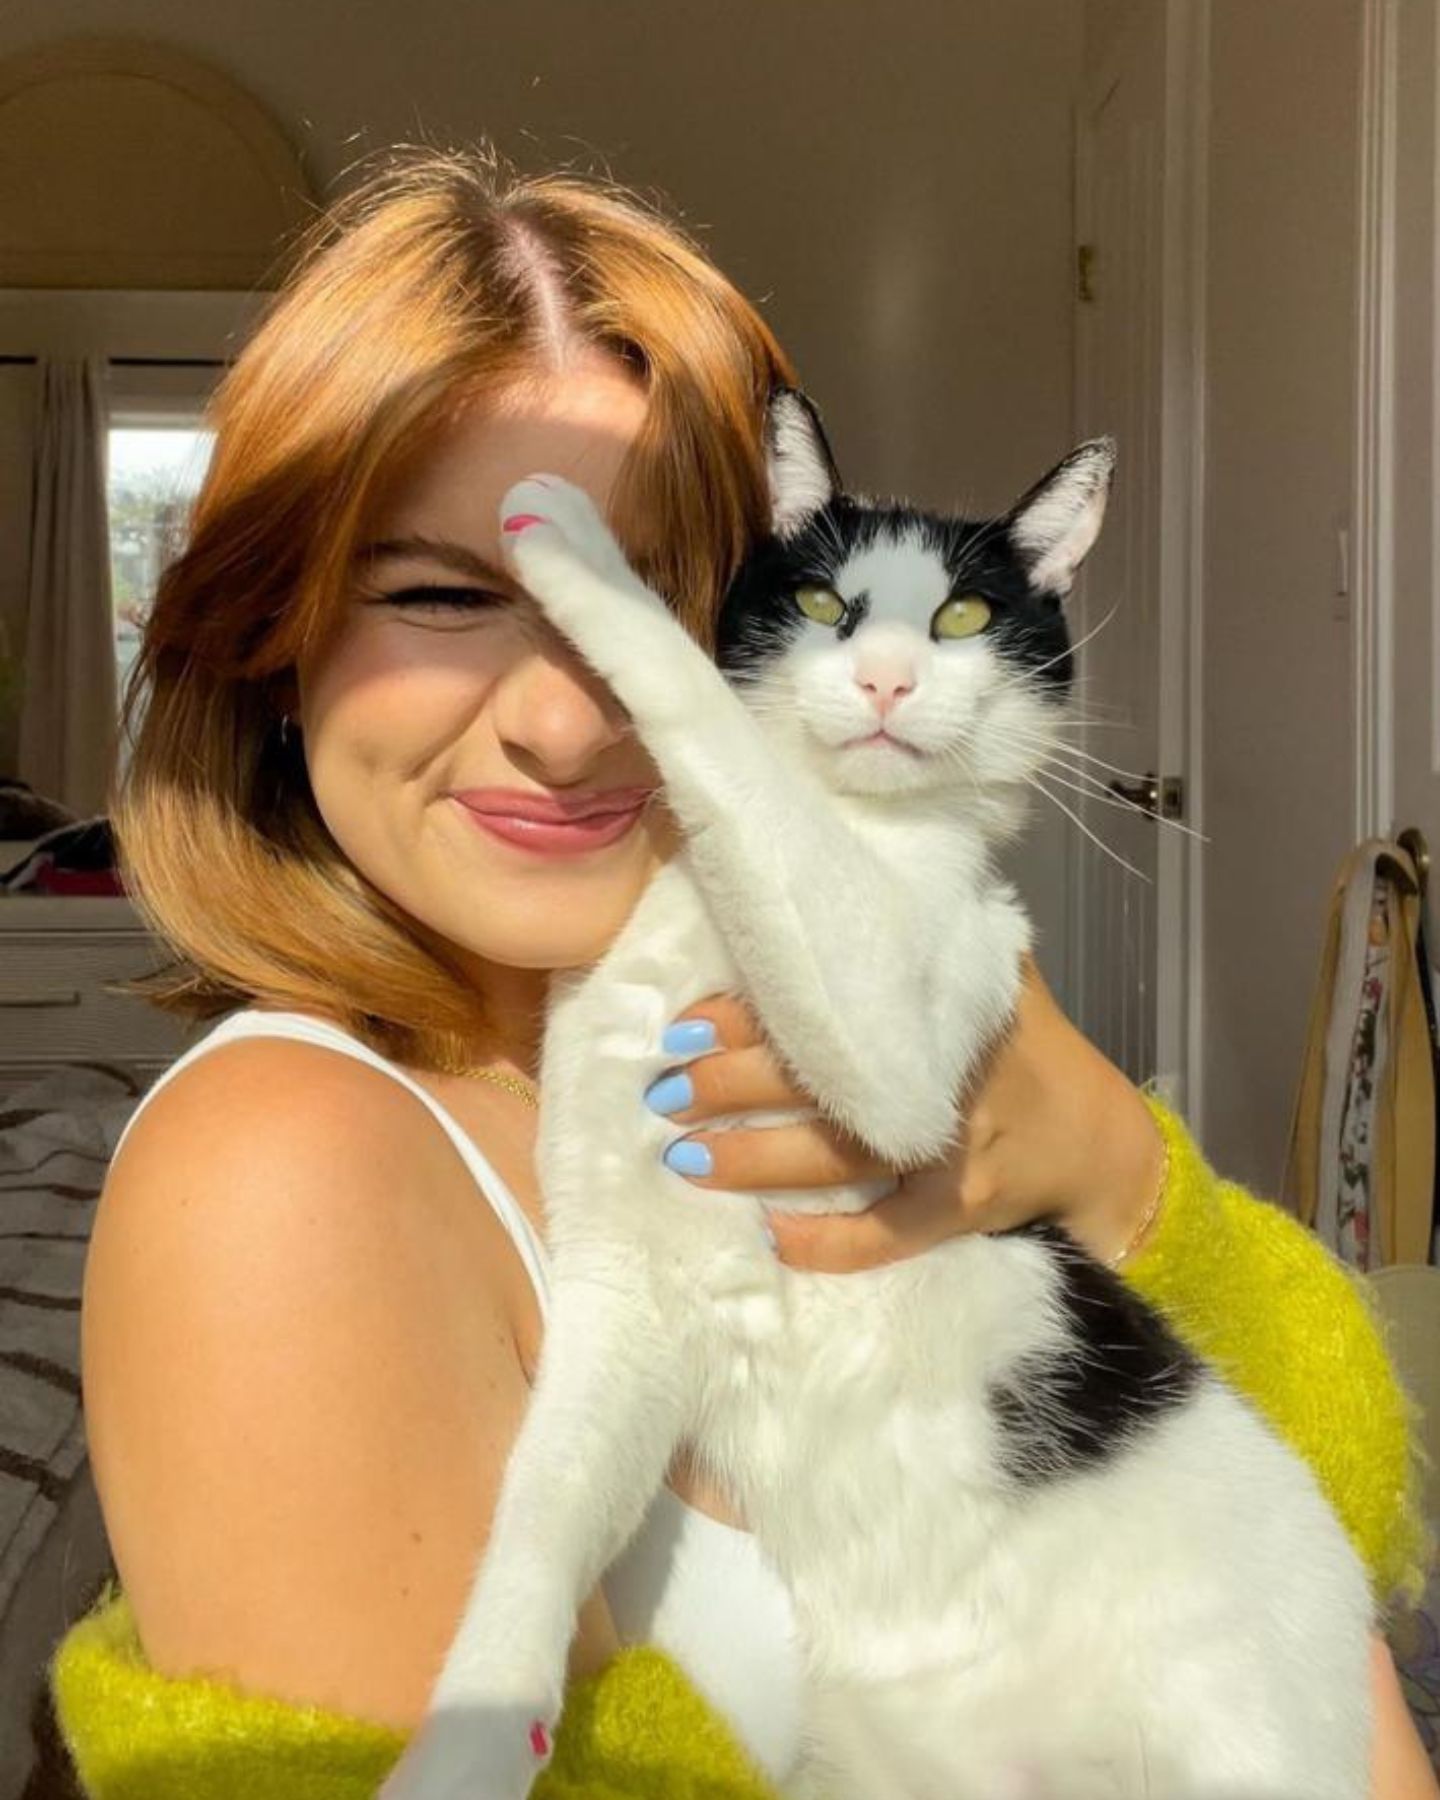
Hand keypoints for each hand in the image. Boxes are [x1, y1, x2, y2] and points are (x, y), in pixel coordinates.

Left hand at [649, 963, 1164, 1270]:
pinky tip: (774, 1240)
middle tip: (664, 1090)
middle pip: (823, 1079)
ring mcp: (961, 1144)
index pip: (831, 1003)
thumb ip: (916, 934)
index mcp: (943, 999)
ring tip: (685, 1158)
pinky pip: (893, 1234)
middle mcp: (951, 1067)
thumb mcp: (981, 970)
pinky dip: (833, 1244)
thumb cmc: (1016, 1045)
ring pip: (844, 1157)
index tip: (687, 1021)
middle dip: (731, 1087)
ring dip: (757, 1160)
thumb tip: (819, 880)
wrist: (1094, 1140)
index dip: (751, 1013)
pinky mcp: (968, 1208)